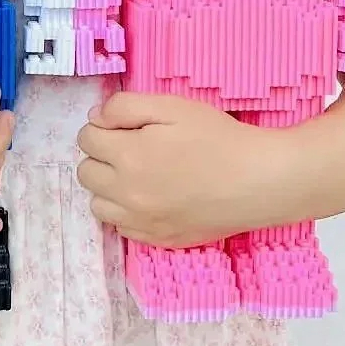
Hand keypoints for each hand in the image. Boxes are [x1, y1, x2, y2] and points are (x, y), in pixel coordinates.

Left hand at [77, 93, 286, 247]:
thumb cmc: (218, 137)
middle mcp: (127, 194)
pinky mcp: (158, 239)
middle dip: (101, 155)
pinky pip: (120, 227)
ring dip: (108, 186)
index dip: (102, 126)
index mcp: (128, 156)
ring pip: (98, 204)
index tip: (123, 125)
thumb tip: (95, 119)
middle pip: (86, 172)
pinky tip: (150, 196)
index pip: (86, 139)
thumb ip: (125, 107)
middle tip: (130, 146)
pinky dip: (126, 211)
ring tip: (137, 173)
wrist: (258, 180)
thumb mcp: (172, 106)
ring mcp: (141, 221)